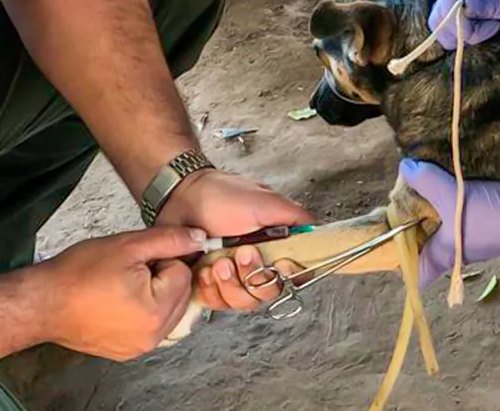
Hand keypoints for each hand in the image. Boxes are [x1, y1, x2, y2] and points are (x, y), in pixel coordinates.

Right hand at [36, 227, 205, 360]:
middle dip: (162, 277)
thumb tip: (199, 238)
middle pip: (181, 293)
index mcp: (156, 311)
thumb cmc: (76, 276)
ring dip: (155, 293)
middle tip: (130, 271)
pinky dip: (143, 310)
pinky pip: (152, 325)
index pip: (184, 273)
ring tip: (123, 285)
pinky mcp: (128, 350)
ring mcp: (140, 346)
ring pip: (169, 309)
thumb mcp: (128, 245)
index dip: (162, 259)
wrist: (40, 302)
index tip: (139, 259)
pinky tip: (119, 301)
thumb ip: (170, 240)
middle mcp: (152, 335)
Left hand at [156, 169, 313, 311]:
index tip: (279, 264)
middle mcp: (258, 264)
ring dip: (231, 284)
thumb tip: (319, 231)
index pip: (296, 273)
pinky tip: (204, 270)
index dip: (290, 274)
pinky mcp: (210, 285)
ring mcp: (234, 277)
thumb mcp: (265, 201)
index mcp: (275, 246)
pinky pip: (218, 303)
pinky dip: (211, 289)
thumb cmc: (221, 196)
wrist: (180, 197)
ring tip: (217, 261)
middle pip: (270, 292)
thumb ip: (296, 216)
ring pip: (244, 301)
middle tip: (240, 253)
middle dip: (254, 276)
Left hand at [399, 158, 499, 287]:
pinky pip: (461, 221)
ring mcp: (474, 241)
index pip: (416, 274)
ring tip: (422, 190)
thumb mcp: (454, 195)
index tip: (388, 243)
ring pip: (444, 233)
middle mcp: (458, 254)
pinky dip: (451, 208)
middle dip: (413, 231)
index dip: (401, 265)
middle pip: (427, 249)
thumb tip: (406, 168)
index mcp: (446, 256)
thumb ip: (427, 182)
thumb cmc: (494, 215)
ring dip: (433, 217)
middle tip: (401, 205)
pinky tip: (449, 186)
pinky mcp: (488, 227)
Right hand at [429, 0, 499, 49]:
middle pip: (444, 2)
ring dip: (462, 32)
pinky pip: (445, 25)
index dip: (452, 6)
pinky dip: (460, 35)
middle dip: (460, 24)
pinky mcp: (457, 7)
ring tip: (490, 28)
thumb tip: (466, 5)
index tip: (464, 28)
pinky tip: (481, 31)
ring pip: (441, 17)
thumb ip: (491, 4)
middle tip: (489, 29)